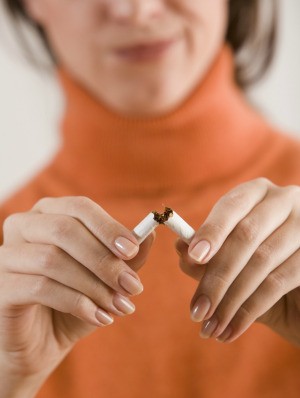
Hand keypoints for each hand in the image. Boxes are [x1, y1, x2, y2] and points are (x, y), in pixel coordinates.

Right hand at [0, 196, 153, 386]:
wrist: (42, 342)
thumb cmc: (75, 301)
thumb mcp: (106, 278)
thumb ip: (126, 257)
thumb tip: (149, 235)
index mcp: (49, 214)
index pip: (80, 208)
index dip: (108, 228)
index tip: (133, 250)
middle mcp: (23, 226)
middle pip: (65, 230)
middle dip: (104, 260)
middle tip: (132, 286)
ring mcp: (6, 255)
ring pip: (53, 259)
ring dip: (94, 285)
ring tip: (120, 307)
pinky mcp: (0, 286)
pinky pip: (41, 287)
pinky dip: (77, 302)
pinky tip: (99, 317)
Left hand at [176, 178, 299, 344]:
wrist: (298, 298)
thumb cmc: (258, 271)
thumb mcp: (230, 262)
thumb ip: (206, 255)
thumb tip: (181, 248)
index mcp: (257, 194)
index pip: (232, 205)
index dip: (212, 230)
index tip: (191, 257)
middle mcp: (284, 201)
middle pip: (246, 235)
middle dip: (217, 276)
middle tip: (197, 310)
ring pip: (261, 261)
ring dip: (230, 299)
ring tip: (210, 327)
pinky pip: (279, 282)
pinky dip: (250, 309)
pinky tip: (231, 329)